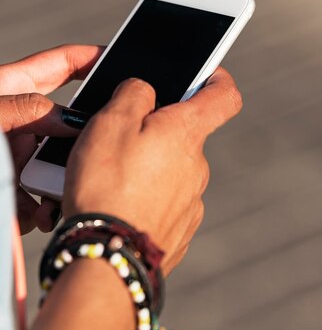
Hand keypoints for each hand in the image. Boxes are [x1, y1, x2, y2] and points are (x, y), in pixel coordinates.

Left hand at [0, 44, 102, 233]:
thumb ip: (26, 109)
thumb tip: (73, 120)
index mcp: (9, 90)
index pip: (57, 66)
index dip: (88, 58)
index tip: (116, 57)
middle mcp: (17, 124)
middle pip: (64, 122)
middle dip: (80, 137)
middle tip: (95, 147)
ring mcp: (15, 157)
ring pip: (56, 164)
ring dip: (61, 181)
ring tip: (57, 198)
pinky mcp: (10, 190)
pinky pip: (40, 198)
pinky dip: (42, 209)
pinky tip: (36, 216)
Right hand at [63, 68, 241, 274]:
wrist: (107, 255)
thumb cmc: (106, 184)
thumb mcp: (110, 122)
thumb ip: (134, 93)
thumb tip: (144, 89)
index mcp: (186, 133)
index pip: (224, 96)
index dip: (216, 78)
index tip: (204, 74)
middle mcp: (198, 167)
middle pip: (184, 136)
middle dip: (155, 132)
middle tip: (116, 139)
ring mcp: (191, 203)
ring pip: (170, 172)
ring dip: (145, 169)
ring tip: (107, 180)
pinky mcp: (179, 232)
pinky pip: (162, 203)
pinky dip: (144, 199)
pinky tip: (117, 207)